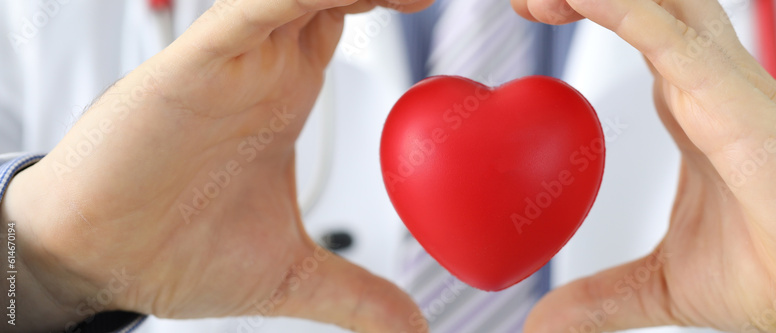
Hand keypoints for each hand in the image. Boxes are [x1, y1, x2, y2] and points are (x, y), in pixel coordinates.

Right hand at [2, 0, 430, 330]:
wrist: (95, 262)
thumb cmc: (173, 250)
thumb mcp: (292, 275)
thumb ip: (357, 295)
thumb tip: (414, 330)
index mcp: (287, 93)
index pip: (348, 14)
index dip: (395, 0)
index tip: (440, 6)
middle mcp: (262, 66)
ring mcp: (230, 62)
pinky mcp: (189, 69)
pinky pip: (243, 15)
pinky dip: (287, 2)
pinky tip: (334, 1)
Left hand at [513, 0, 775, 331]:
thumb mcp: (664, 283)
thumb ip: (602, 296)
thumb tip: (541, 324)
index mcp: (693, 105)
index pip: (636, 27)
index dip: (585, 6)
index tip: (528, 10)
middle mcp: (710, 82)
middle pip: (646, 3)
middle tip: (523, 1)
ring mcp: (727, 87)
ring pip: (661, 6)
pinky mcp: (742, 105)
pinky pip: (676, 43)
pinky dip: (628, 15)